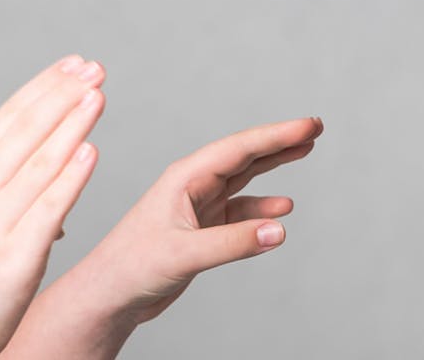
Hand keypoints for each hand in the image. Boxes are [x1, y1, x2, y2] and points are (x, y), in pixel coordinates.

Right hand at [0, 55, 106, 359]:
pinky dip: (69, 178)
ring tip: (97, 94)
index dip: (43, 87)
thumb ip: (15, 188)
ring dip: (70, 124)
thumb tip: (62, 163)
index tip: (74, 63)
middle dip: (62, 94)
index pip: (9, 119)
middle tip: (94, 67)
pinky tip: (91, 152)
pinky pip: (47, 209)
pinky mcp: (14, 256)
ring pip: (39, 162)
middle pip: (25, 131)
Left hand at [1, 117, 322, 357]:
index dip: (277, 136)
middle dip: (279, 141)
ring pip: (244, 180)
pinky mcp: (201, 231)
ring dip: (274, 168)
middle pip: (244, 156)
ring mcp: (198, 207)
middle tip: (314, 127)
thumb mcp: (185, 253)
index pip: (239, 149)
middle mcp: (192, 186)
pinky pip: (240, 213)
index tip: (309, 126)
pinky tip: (282, 209)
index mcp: (184, 178)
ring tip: (304, 151)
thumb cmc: (131, 268)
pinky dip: (262, 209)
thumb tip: (280, 229)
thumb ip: (234, 242)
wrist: (109, 297)